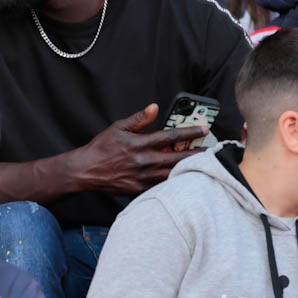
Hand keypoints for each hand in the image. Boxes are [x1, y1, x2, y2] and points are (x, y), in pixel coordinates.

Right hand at [75, 104, 207, 195]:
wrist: (86, 171)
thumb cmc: (102, 148)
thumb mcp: (119, 128)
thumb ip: (139, 119)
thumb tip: (155, 107)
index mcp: (140, 144)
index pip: (171, 136)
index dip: (190, 132)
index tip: (204, 129)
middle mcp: (144, 162)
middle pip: (178, 157)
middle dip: (197, 153)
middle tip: (211, 150)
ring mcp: (143, 178)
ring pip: (173, 174)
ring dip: (189, 168)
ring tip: (203, 164)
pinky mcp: (140, 190)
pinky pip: (162, 186)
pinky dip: (174, 181)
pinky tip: (184, 178)